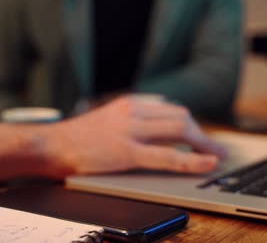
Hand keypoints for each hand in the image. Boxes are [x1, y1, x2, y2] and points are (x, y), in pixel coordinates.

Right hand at [36, 96, 226, 177]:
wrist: (51, 145)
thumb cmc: (77, 138)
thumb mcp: (107, 120)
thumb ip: (131, 122)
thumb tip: (157, 134)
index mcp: (129, 104)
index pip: (170, 109)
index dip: (191, 124)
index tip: (201, 136)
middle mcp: (132, 112)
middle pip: (180, 117)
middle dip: (201, 134)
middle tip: (214, 148)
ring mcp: (130, 130)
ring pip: (179, 130)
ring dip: (203, 144)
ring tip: (215, 157)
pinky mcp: (126, 151)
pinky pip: (168, 155)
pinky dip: (192, 160)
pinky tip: (207, 163)